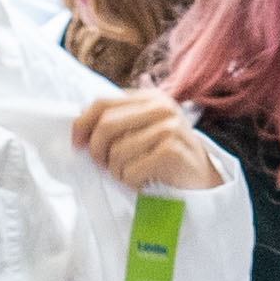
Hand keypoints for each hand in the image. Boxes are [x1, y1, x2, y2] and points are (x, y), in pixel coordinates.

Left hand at [74, 92, 223, 193]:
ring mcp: (168, 128)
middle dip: (98, 151)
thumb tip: (78, 132)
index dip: (82, 123)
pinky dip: (131, 182)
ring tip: (133, 174)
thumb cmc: (164, 158)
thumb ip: (117, 125)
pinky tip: (144, 181)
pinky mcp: (171, 151)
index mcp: (149, 98)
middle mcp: (160, 108)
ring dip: (118, 171)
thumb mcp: (142, 132)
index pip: (102, 103)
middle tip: (105, 166)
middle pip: (106, 126)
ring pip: (117, 152)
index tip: (76, 143)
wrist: (202, 181)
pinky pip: (131, 170)